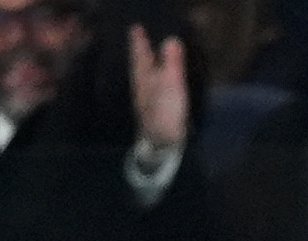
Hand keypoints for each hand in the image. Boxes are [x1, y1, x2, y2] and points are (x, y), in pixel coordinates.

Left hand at [127, 27, 190, 152]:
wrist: (161, 144)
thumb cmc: (164, 111)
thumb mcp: (170, 83)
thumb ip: (172, 62)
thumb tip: (171, 39)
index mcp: (143, 77)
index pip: (140, 55)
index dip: (139, 42)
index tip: (136, 28)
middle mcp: (141, 87)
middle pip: (139, 65)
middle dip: (140, 52)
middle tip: (138, 39)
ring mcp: (146, 101)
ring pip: (144, 77)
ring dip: (147, 66)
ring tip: (148, 58)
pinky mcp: (154, 112)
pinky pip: (152, 89)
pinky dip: (154, 80)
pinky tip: (157, 84)